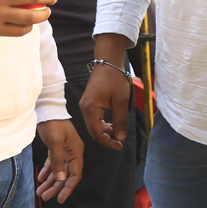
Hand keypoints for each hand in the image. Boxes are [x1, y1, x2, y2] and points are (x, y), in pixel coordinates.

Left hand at [35, 119, 83, 202]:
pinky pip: (53, 164)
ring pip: (58, 171)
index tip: (60, 199)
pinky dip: (47, 172)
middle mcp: (72, 153)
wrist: (47, 110)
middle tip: (45, 197)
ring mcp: (64, 151)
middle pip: (66, 175)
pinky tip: (40, 179)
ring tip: (40, 192)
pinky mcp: (56, 149)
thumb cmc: (53, 123)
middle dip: (56, 187)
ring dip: (50, 182)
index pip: (75, 174)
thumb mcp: (55, 142)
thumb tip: (61, 178)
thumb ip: (58, 161)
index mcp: (76, 151)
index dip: (68, 188)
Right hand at [79, 34, 131, 149]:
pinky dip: (102, 123)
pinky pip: (93, 118)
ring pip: (93, 125)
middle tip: (120, 142)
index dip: (108, 142)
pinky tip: (112, 124)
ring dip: (104, 131)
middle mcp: (84, 108)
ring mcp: (85, 105)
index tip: (119, 146)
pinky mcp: (88, 102)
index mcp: (91, 108)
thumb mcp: (121, 101)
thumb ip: (120, 121)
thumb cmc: (115, 78)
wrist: (108, 62)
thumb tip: (120, 138)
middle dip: (106, 138)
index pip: (97, 133)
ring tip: (118, 132)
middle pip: (93, 131)